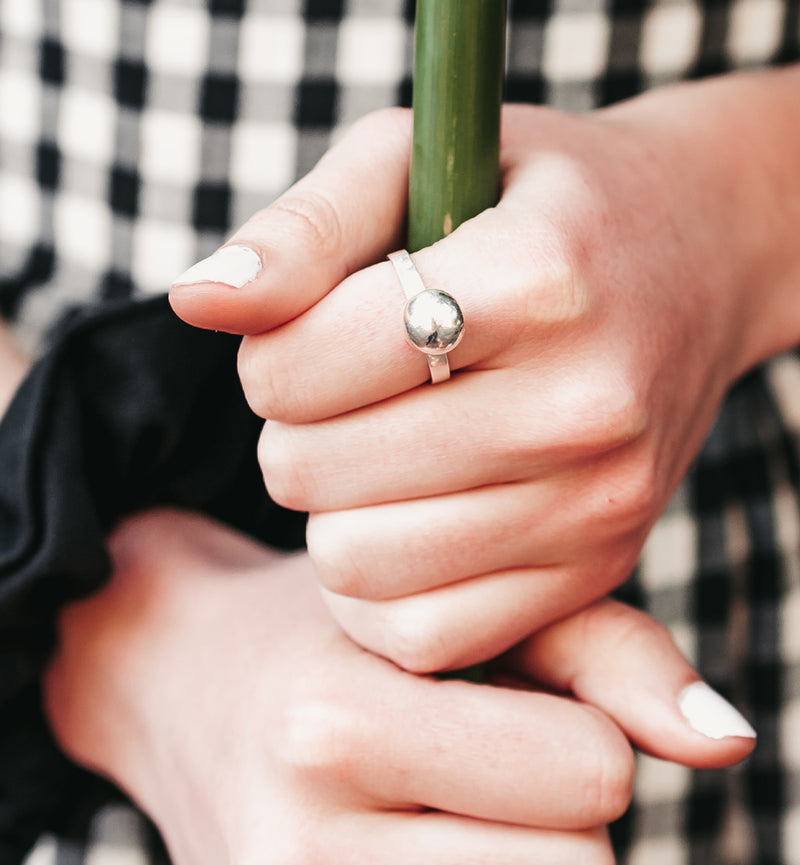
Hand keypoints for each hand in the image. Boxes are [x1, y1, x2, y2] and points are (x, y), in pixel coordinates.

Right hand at [43, 510, 753, 864]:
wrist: (178, 693)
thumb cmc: (342, 644)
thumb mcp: (463, 615)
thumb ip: (612, 657)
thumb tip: (729, 742)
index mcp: (334, 724)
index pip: (593, 776)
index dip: (581, 739)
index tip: (517, 715)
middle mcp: (292, 850)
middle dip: (563, 822)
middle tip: (480, 777)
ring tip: (450, 833)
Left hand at [170, 72, 799, 672]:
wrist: (695, 265)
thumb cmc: (534, 207)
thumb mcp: (418, 165)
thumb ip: (302, 228)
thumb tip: (199, 303)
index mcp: (537, 277)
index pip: (301, 367)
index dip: (269, 355)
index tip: (312, 337)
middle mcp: (581, 403)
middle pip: (316, 473)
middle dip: (295, 436)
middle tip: (343, 405)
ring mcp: (598, 504)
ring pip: (356, 565)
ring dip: (331, 518)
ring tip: (372, 465)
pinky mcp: (597, 575)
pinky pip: (423, 637)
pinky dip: (380, 596)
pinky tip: (402, 532)